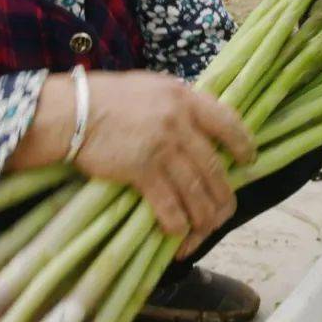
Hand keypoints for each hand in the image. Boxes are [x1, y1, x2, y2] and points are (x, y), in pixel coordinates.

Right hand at [12, 72, 254, 256]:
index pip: (228, 122)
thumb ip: (178, 104)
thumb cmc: (108, 97)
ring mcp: (162, 147)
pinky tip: (178, 233)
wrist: (73, 111)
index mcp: (185, 98)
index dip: (243, 144)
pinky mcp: (142, 170)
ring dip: (203, 217)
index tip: (248, 160)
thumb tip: (200, 123)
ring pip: (196, 191)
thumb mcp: (151, 87)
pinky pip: (169, 205)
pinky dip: (177, 224)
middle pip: (214, 168)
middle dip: (223, 196)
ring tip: (204, 231)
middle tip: (224, 212)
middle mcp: (180, 123)